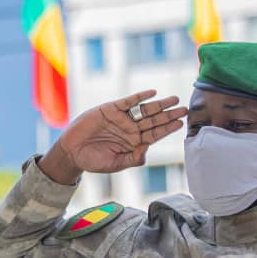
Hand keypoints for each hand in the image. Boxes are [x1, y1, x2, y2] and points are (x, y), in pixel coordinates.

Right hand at [39, 90, 187, 183]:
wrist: (72, 152)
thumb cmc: (93, 161)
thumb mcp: (116, 164)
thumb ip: (133, 159)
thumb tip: (147, 150)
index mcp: (133, 143)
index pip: (155, 134)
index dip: (168, 129)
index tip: (181, 123)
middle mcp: (130, 129)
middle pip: (154, 120)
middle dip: (169, 115)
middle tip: (184, 109)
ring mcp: (121, 119)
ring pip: (144, 110)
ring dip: (159, 104)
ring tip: (173, 99)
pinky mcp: (110, 110)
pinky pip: (128, 102)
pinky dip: (139, 97)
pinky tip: (151, 93)